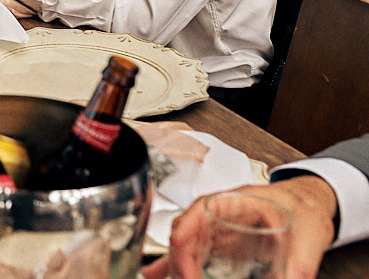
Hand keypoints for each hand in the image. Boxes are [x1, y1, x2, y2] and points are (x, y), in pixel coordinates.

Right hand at [141, 176, 336, 278]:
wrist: (309, 206)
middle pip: (184, 238)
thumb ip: (300, 265)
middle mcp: (216, 216)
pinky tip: (165, 277)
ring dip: (176, 269)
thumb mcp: (307, 236)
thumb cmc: (302, 207)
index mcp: (232, 203)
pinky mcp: (222, 250)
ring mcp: (216, 233)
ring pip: (185, 251)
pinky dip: (181, 271)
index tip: (183, 265)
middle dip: (178, 264)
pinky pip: (195, 260)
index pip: (196, 215)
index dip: (183, 240)